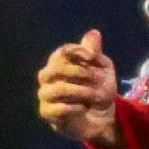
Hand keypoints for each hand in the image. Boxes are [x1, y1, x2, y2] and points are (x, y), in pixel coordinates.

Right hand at [37, 29, 121, 144]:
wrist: (100, 115)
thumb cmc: (98, 88)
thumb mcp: (103, 68)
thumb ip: (95, 52)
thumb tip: (94, 33)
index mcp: (59, 61)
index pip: (62, 51)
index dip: (78, 52)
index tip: (93, 57)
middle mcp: (47, 76)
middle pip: (56, 68)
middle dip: (79, 72)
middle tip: (97, 78)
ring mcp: (45, 94)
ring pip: (58, 89)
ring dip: (80, 91)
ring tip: (94, 95)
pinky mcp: (47, 113)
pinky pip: (57, 108)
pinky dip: (74, 107)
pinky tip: (84, 107)